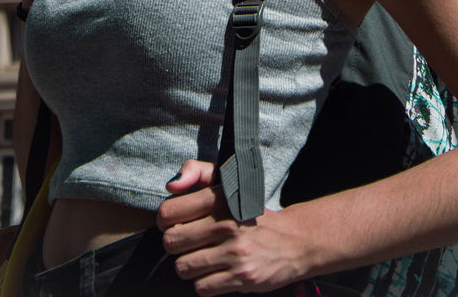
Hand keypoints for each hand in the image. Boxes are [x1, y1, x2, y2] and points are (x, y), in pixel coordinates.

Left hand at [157, 160, 308, 294]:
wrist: (292, 241)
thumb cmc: (251, 212)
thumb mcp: (229, 183)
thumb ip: (197, 172)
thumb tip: (171, 185)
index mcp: (220, 197)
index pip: (168, 212)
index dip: (164, 221)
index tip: (173, 224)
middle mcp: (226, 224)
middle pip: (171, 242)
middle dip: (175, 245)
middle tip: (189, 244)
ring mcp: (234, 252)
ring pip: (183, 267)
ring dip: (189, 266)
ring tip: (203, 258)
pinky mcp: (241, 278)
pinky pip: (201, 288)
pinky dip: (204, 283)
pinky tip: (216, 272)